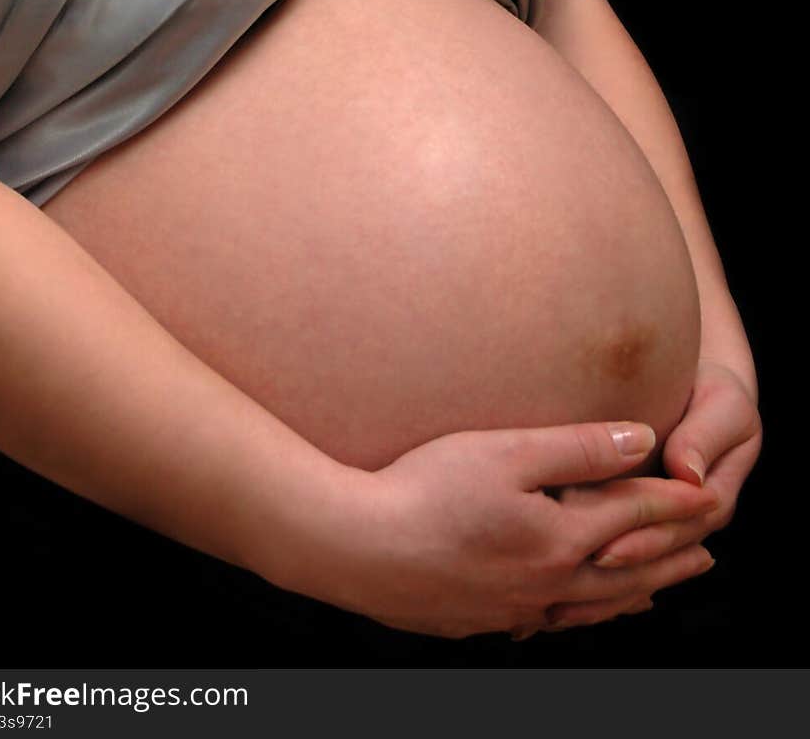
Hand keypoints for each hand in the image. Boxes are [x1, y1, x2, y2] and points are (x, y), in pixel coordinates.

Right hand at [329, 420, 718, 639]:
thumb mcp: (507, 451)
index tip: (712, 498)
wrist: (355, 548)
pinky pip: (546, 625)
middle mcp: (546, 585)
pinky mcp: (478, 622)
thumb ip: (579, 447)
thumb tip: (643, 442)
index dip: (676, 505)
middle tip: (707, 554)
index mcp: (560, 540)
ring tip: (656, 593)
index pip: (635, 518)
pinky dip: (577, 618)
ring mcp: (512, 610)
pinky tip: (567, 613)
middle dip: (671, 560)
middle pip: (626, 572)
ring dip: (631, 595)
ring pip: (590, 608)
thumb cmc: (426, 489)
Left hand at [540, 360, 761, 629]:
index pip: (677, 534)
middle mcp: (686, 520)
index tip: (605, 550)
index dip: (641, 544)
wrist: (703, 381)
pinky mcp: (635, 515)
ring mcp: (661, 521)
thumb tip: (688, 472)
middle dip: (607, 576)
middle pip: (649, 560)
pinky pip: (611, 551)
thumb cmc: (714, 390)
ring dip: (593, 591)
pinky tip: (548, 597)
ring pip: (630, 569)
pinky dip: (583, 576)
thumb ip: (705, 437)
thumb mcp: (724, 406)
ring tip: (550, 611)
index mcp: (711, 500)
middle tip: (558, 590)